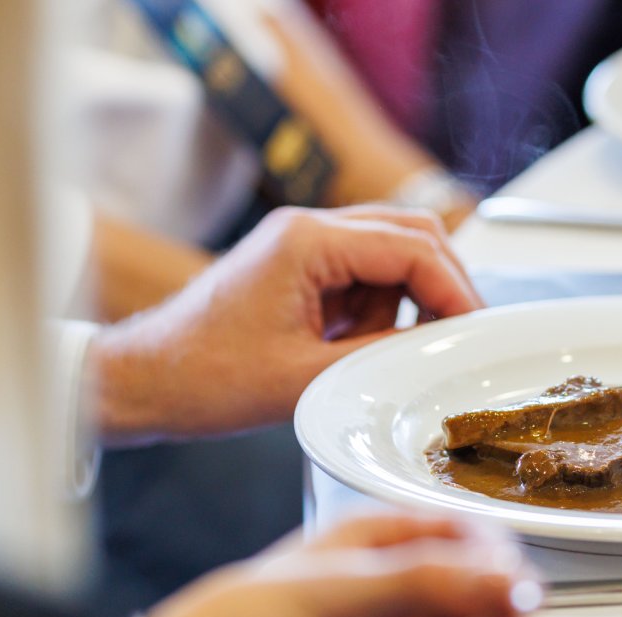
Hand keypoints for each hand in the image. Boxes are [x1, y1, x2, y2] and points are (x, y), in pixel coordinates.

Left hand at [91, 206, 481, 444]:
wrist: (145, 382)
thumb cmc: (203, 377)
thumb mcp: (307, 379)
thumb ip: (384, 357)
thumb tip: (442, 350)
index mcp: (306, 240)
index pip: (412, 247)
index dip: (454, 289)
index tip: (475, 330)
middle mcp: (307, 229)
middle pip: (412, 234)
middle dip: (444, 285)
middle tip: (460, 335)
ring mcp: (304, 246)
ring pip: (394, 255)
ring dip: (409, 302)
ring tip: (385, 351)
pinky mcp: (302, 270)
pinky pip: (367, 278)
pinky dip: (381, 311)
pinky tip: (357, 347)